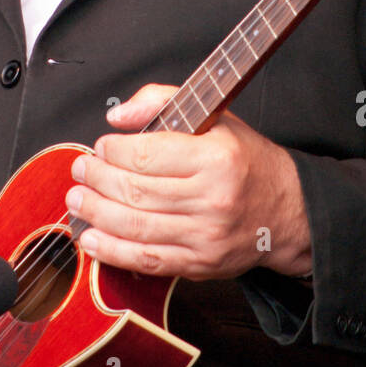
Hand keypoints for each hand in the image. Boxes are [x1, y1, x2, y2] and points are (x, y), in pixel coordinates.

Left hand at [64, 83, 312, 279]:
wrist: (288, 211)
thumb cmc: (246, 161)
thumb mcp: (215, 118)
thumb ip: (163, 102)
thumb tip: (117, 117)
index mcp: (216, 157)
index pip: (147, 154)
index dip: (113, 150)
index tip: (100, 146)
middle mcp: (212, 198)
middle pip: (135, 191)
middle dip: (96, 180)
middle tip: (80, 170)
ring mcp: (205, 236)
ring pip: (135, 226)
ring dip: (95, 213)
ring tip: (76, 200)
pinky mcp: (200, 265)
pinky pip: (146, 260)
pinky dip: (112, 251)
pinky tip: (91, 238)